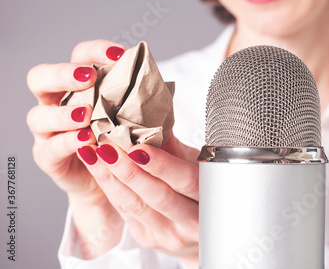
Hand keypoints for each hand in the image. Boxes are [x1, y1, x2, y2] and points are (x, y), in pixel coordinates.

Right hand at [26, 40, 127, 256]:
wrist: (113, 177)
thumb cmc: (124, 139)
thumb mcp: (136, 116)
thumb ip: (141, 100)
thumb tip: (160, 84)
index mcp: (78, 85)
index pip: (79, 56)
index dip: (95, 51)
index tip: (120, 54)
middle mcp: (55, 102)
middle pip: (40, 78)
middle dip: (63, 74)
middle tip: (88, 77)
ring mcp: (47, 131)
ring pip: (39, 116)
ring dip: (64, 113)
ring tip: (87, 114)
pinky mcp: (48, 157)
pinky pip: (51, 148)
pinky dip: (69, 142)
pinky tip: (87, 139)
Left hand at [76, 134, 199, 267]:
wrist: (198, 224)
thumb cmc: (198, 185)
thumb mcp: (193, 163)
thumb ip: (173, 145)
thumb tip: (151, 117)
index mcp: (208, 199)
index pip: (185, 181)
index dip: (162, 165)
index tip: (139, 147)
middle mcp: (190, 223)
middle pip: (158, 197)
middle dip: (130, 171)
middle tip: (107, 147)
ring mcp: (168, 235)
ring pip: (135, 206)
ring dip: (111, 178)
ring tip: (93, 153)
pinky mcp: (147, 238)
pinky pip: (124, 211)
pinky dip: (109, 188)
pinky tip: (96, 168)